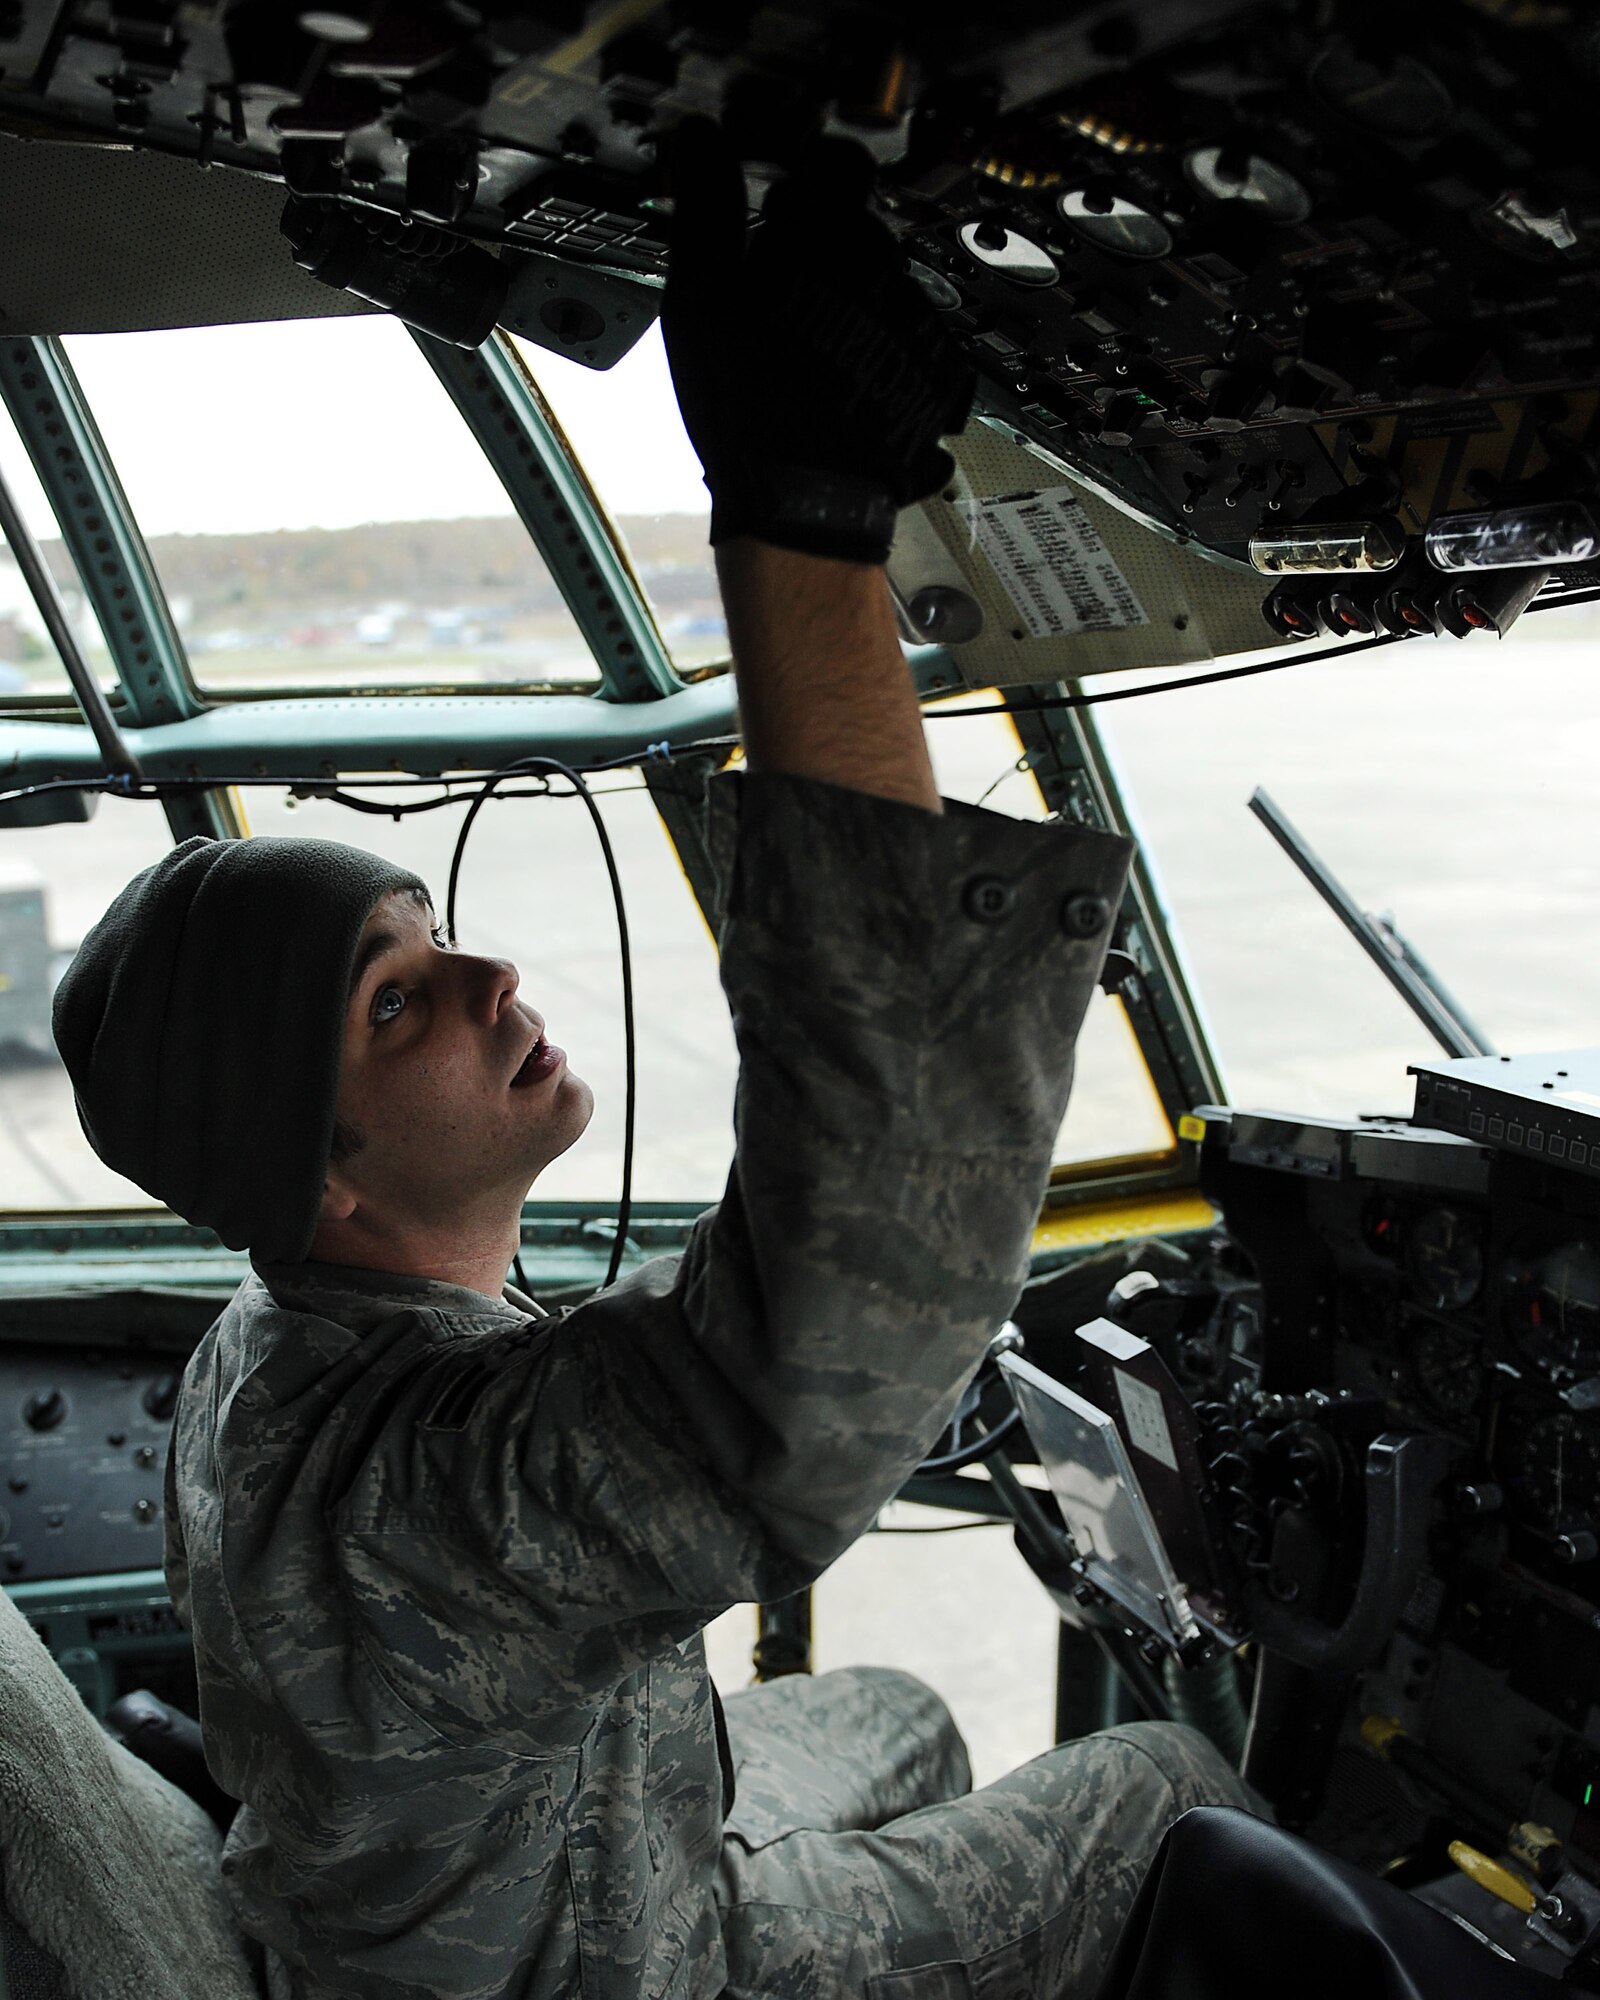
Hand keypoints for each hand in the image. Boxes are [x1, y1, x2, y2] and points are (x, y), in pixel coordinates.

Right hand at [661, 119, 974, 565]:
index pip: (838, 160)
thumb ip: (705, 205)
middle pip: (859, 231)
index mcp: (831, 235)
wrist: (806, 501)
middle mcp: (889, 270)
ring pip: (883, 288)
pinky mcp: (935, 377)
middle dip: (824, 250)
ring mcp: (918, 325)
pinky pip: (906, 343)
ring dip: (852, 303)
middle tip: (778, 292)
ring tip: (806, 353)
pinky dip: (878, 353)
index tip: (783, 197)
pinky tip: (840, 386)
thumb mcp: (701, 296)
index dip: (807, 172)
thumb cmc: (747, 402)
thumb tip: (699, 138)